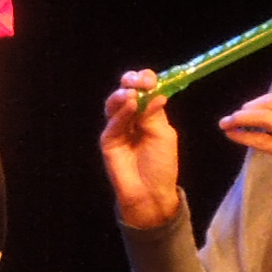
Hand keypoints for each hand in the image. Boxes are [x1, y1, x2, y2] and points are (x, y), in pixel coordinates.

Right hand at [100, 73, 184, 228]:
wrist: (150, 193)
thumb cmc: (161, 165)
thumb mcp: (163, 135)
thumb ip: (155, 114)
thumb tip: (156, 92)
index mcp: (148, 115)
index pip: (144, 91)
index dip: (145, 82)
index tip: (150, 78)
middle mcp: (132, 118)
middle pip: (126, 93)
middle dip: (131, 83)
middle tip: (138, 81)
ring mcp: (118, 129)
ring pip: (115, 105)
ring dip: (122, 95)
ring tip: (131, 93)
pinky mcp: (108, 141)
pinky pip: (112, 123)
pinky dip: (121, 113)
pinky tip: (130, 105)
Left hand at [220, 93, 271, 217]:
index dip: (262, 100)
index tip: (249, 107)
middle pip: (271, 102)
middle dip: (249, 106)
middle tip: (235, 115)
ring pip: (264, 117)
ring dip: (241, 118)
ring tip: (226, 123)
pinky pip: (263, 139)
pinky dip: (244, 135)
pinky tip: (233, 136)